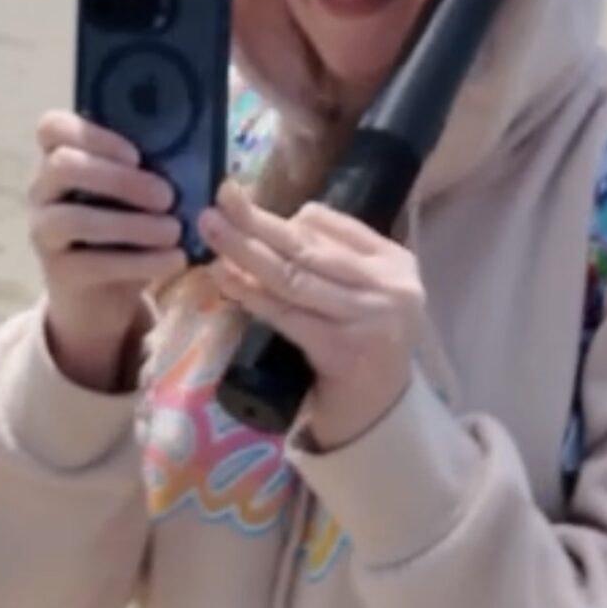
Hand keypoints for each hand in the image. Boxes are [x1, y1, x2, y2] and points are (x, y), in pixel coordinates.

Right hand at [28, 110, 188, 391]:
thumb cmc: (126, 229)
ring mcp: (44, 230)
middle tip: (166, 196)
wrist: (103, 295)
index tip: (136, 155)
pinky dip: (140, 261)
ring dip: (131, 224)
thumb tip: (192, 150)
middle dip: (119, 179)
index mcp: (60, 158)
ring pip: (72, 218)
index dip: (93, 135)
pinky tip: (174, 259)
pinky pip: (93, 263)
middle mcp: (42, 190)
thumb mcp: (134, 196)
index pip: (52, 127)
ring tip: (174, 231)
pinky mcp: (58, 271)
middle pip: (62, 166)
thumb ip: (148, 170)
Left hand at [199, 181, 426, 449]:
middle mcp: (390, 287)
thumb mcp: (358, 290)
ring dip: (246, 252)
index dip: (279, 212)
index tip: (235, 197)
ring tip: (211, 231)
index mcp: (395, 262)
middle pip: (308, 247)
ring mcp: (369, 319)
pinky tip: (224, 279)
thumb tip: (276, 220)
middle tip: (217, 199)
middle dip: (256, 222)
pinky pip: (287, 314)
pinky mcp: (342, 350)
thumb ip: (329, 254)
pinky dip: (252, 294)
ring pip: (294, 277)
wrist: (378, 410)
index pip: (331, 225)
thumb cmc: (359, 341)